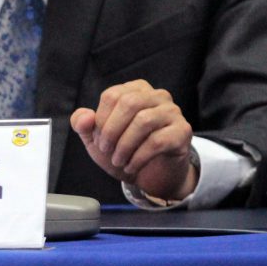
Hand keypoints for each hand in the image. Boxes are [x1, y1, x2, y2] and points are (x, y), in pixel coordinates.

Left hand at [70, 79, 197, 200]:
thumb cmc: (125, 150)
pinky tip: (131, 166)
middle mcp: (157, 95)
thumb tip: (84, 117)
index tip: (98, 141)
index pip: (113, 95)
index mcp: (136, 90)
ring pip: (144, 121)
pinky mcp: (182, 132)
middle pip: (129, 103)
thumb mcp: (97, 139)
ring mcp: (173, 112)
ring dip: (125, 145)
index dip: (100, 120)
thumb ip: (84, 125)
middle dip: (112, 131)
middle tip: (106, 150)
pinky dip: (139, 157)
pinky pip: (158, 141)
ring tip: (118, 161)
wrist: (150, 175)